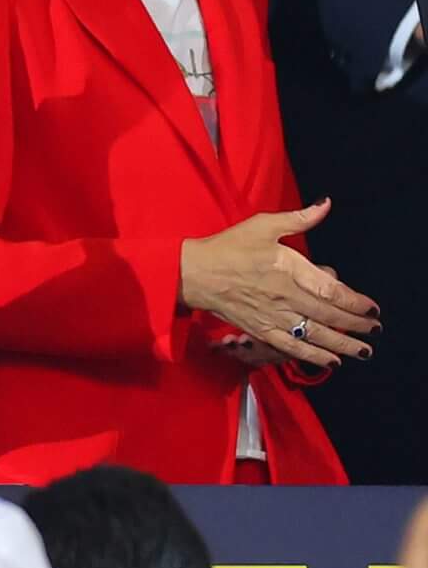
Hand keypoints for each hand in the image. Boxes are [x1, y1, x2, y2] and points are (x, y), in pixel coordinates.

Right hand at [178, 201, 379, 369]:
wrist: (193, 273)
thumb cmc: (227, 247)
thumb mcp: (262, 225)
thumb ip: (298, 218)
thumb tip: (325, 205)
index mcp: (288, 269)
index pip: (331, 290)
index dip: (355, 301)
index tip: (371, 308)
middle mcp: (284, 296)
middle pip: (329, 315)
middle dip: (356, 324)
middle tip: (374, 329)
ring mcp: (272, 316)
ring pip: (314, 335)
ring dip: (342, 345)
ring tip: (363, 351)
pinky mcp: (260, 330)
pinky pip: (291, 347)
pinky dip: (313, 356)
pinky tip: (330, 362)